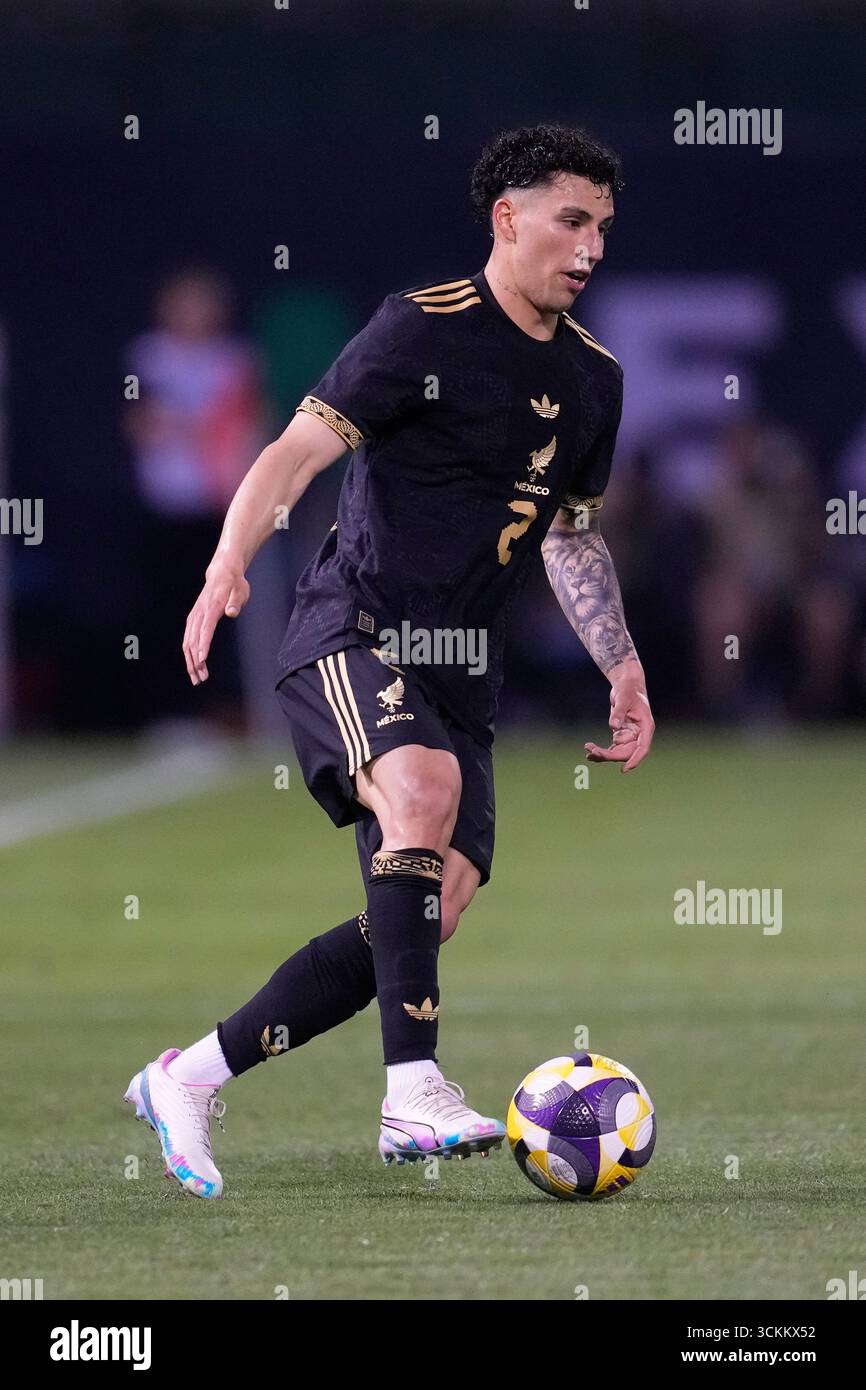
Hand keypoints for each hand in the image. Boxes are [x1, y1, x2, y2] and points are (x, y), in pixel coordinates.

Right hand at [182, 558, 249, 683]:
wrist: (222, 572)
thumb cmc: (234, 584)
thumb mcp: (241, 590)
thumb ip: (236, 602)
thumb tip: (231, 612)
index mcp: (211, 607)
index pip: (205, 629)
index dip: (203, 645)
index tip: (202, 660)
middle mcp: (199, 613)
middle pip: (193, 640)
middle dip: (195, 661)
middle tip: (200, 678)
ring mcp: (194, 615)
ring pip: (187, 642)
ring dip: (190, 661)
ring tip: (196, 677)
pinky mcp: (193, 618)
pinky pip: (187, 638)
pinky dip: (188, 652)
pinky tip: (192, 664)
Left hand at [585, 662, 654, 772]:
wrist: (626, 685)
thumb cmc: (627, 689)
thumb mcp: (623, 698)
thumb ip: (619, 712)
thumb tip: (613, 726)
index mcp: (646, 727)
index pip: (642, 748)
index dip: (635, 760)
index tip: (625, 769)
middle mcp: (639, 734)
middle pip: (627, 752)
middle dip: (610, 755)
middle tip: (592, 751)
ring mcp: (630, 736)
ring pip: (618, 753)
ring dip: (603, 755)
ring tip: (588, 751)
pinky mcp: (621, 735)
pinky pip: (613, 748)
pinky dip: (602, 751)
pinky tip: (590, 751)